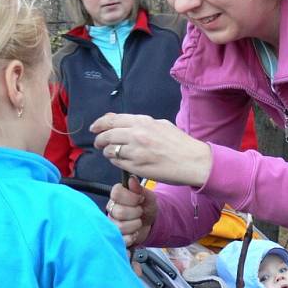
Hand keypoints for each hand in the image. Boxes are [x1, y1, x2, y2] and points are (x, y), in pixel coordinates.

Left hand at [91, 113, 212, 187]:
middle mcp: (137, 135)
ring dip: (108, 152)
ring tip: (111, 153)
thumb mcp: (160, 125)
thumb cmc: (179, 143)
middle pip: (107, 135)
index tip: (94, 128)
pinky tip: (121, 161)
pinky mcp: (136, 167)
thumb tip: (121, 123)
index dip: (99, 124)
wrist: (193, 161)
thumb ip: (140, 123)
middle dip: (99, 140)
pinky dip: (116, 161)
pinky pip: (118, 163)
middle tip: (99, 143)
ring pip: (110, 151)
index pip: (112, 120)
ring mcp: (136, 152)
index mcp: (143, 122)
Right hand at [107, 177, 156, 247]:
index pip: (116, 193)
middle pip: (119, 212)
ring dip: (135, 226)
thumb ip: (140, 189)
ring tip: (138, 223)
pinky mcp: (114, 237)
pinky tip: (135, 233)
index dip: (130, 197)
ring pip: (120, 227)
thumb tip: (131, 178)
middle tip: (140, 212)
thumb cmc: (147, 207)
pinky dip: (132, 237)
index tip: (140, 199)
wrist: (151, 224)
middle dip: (135, 213)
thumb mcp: (148, 196)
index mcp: (117, 196)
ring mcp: (111, 224)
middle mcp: (111, 209)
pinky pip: (121, 240)